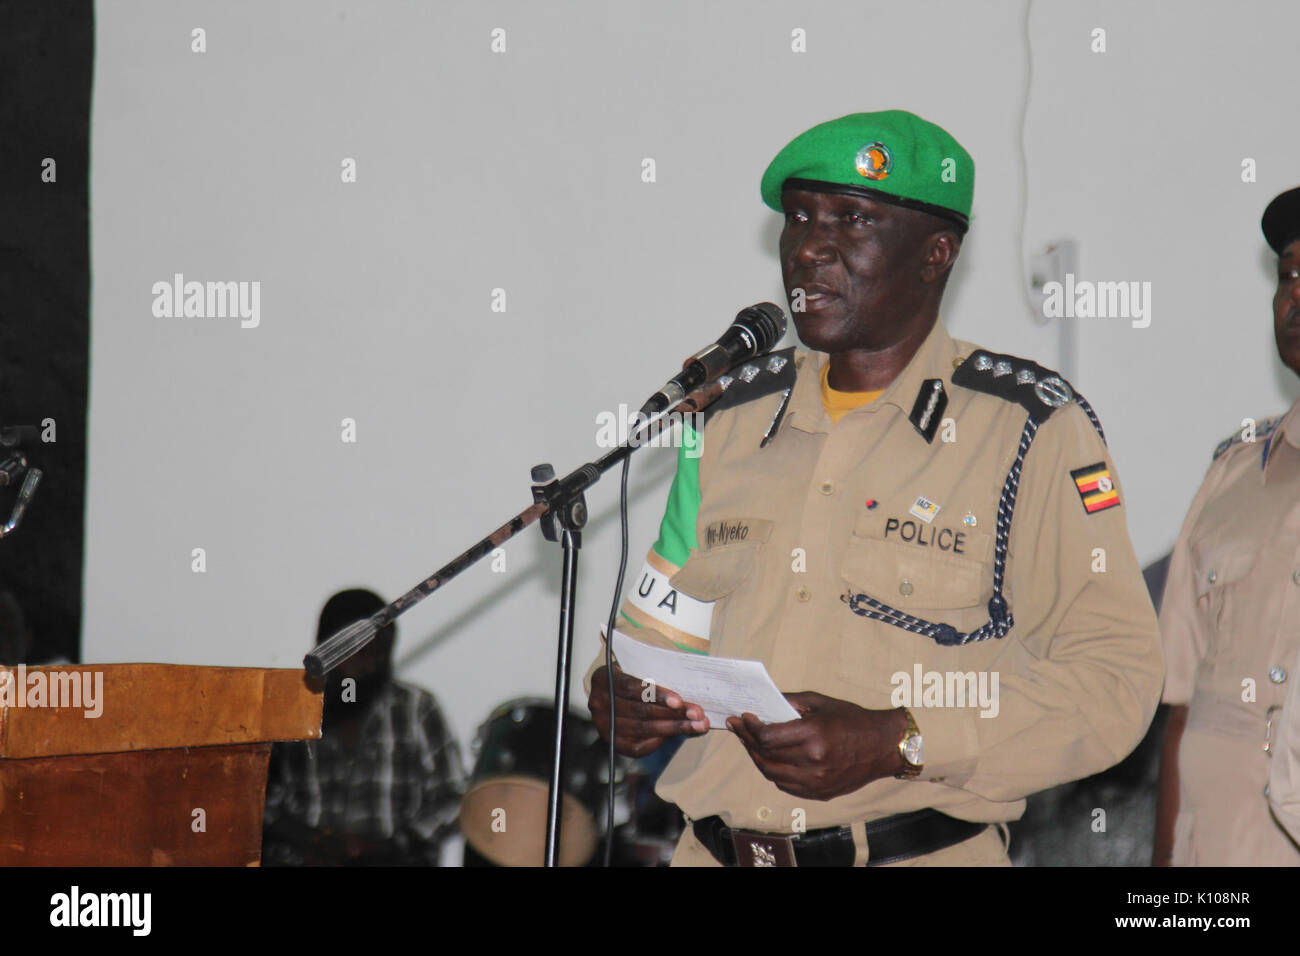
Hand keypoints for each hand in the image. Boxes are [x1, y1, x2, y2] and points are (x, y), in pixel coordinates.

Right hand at [588, 664, 707, 756]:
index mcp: (603, 678)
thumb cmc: (631, 678)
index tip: (679, 701)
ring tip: (696, 725)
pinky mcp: (611, 741)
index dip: (656, 694)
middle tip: (697, 714)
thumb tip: (686, 694)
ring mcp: (602, 724)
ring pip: (642, 729)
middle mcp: (598, 702)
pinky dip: (658, 742)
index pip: (630, 687)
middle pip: (639, 711)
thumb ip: (656, 676)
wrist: (611, 692)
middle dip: (672, 714)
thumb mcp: (638, 668)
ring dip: (673, 728)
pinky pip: (636, 747)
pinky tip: (675, 736)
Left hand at [727, 692, 907, 800]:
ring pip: (771, 773)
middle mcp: (813, 761)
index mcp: (814, 735)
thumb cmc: (852, 720)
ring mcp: (816, 781)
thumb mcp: (821, 703)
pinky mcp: (819, 793)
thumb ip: (790, 702)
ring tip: (749, 743)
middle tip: (739, 729)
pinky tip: (769, 758)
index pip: (768, 737)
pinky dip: (773, 772)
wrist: (883, 747)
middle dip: (747, 741)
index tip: (743, 718)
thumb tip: (763, 703)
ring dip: (756, 757)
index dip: (750, 728)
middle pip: (766, 756)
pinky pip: (785, 785)